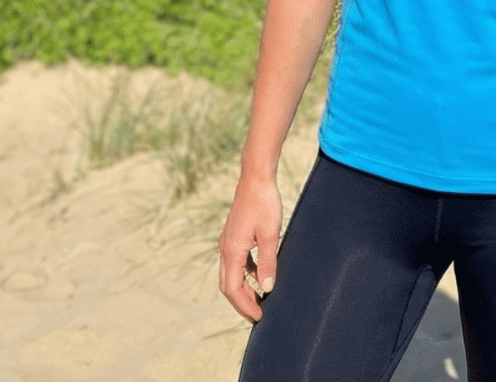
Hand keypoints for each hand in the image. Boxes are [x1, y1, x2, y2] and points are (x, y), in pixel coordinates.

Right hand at [218, 171, 282, 321]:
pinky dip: (245, 273)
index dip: (245, 306)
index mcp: (232, 251)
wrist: (256, 177)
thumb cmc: (264, 203)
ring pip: (231, 274)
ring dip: (243, 288)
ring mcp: (228, 241)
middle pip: (228, 285)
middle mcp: (225, 248)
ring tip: (260, 298)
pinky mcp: (234, 235)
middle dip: (241, 301)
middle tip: (257, 314)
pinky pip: (237, 261)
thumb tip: (267, 288)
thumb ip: (267, 262)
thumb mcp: (270, 235)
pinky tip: (259, 274)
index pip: (233, 289)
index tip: (258, 317)